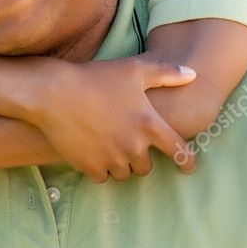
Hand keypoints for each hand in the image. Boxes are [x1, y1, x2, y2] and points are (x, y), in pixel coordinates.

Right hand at [33, 58, 196, 181]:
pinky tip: (93, 152)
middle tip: (128, 144)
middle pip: (146, 167)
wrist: (53, 92)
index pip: (178, 150)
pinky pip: (103, 177)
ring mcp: (112, 158)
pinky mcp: (90, 167)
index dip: (187, 161)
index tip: (189, 167)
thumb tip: (193, 74)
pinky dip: (100, 169)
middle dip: (140, 159)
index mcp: (149, 124)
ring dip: (120, 164)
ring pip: (124, 174)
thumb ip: (166, 73)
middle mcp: (134, 146)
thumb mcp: (133, 70)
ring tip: (108, 146)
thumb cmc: (95, 78)